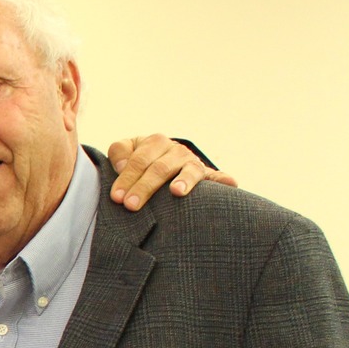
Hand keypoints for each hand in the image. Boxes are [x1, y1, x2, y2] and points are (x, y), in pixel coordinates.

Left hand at [106, 134, 236, 209]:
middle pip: (160, 168)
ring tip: (177, 192)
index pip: (139, 160)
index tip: (117, 197)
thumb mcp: (126, 150)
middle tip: (131, 206)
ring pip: (189, 170)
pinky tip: (231, 184)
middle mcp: (176, 150)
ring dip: (184, 181)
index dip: (127, 178)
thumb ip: (119, 152)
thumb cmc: (139, 158)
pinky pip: (218, 177)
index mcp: (155, 142)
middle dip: (144, 187)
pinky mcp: (207, 175)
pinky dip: (224, 180)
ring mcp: (193, 163)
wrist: (164, 156)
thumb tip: (121, 165)